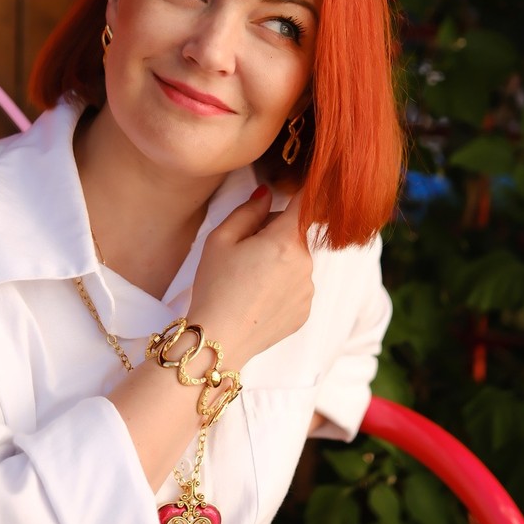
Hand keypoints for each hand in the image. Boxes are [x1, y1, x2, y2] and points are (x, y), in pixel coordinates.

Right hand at [188, 186, 312, 366]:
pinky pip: (296, 287)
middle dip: (274, 234)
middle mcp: (305, 264)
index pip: (306, 203)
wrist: (219, 340)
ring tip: (247, 281)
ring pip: (295, 262)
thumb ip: (248, 211)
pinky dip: (281, 287)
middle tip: (242, 252)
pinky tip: (256, 299)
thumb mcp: (220, 240)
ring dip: (279, 262)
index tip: (308, 183)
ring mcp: (308, 290)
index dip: (304, 191)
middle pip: (294, 234)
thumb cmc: (215, 286)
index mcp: (286, 241)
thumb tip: (267, 194)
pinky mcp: (305, 311)